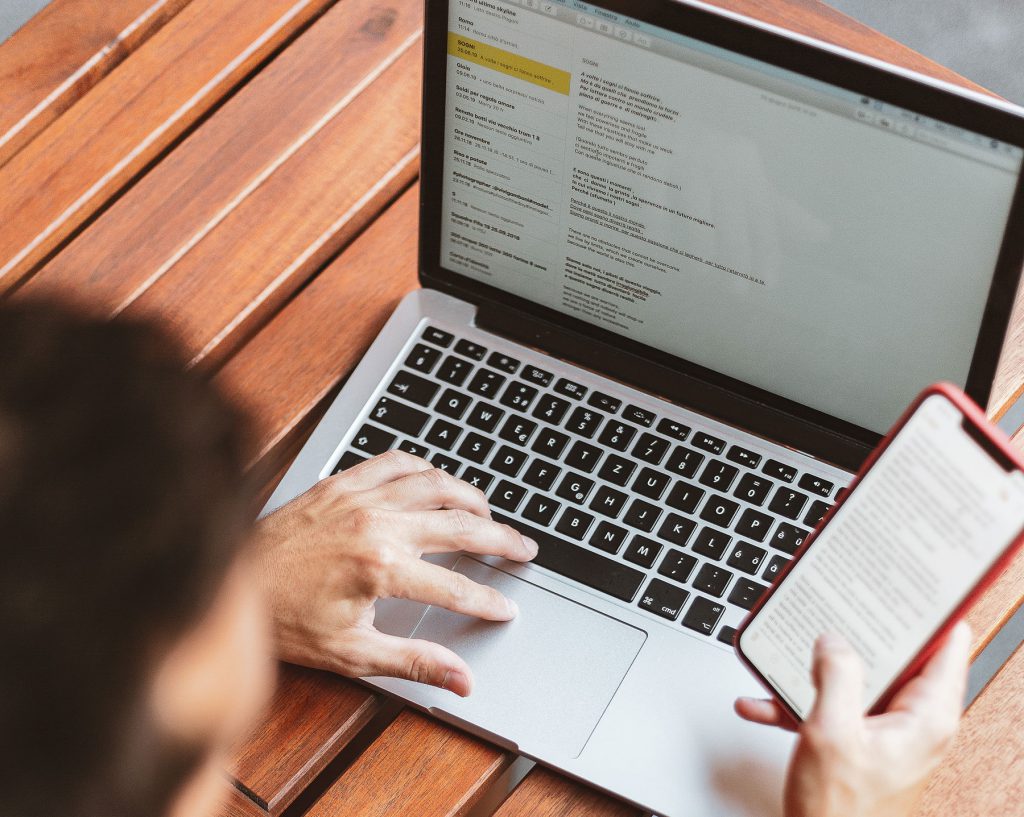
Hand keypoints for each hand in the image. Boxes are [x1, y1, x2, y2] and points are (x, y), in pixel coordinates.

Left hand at [253, 451, 537, 695]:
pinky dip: (423, 467)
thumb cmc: (284, 621)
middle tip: (524, 548)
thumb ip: (415, 661)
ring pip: (436, 483)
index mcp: (381, 568)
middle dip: (501, 538)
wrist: (231, 583)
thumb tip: (460, 680)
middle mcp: (377, 525)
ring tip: (489, 511)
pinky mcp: (341, 483)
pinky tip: (434, 479)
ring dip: (470, 495)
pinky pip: (395, 461)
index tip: (506, 607)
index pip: (456, 585)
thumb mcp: (352, 653)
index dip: (487, 599)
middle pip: (460, 524)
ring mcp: (359, 498)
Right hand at [735, 623, 970, 816]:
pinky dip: (797, 702)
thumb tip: (834, 640)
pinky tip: (763, 700)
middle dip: (862, 630)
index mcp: (926, 717)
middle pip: (896, 656)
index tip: (916, 582)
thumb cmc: (839, 814)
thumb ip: (835, 676)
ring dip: (817, 667)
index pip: (948, 646)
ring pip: (856, 679)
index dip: (934, 610)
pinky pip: (830, 708)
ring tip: (788, 652)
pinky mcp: (858, 743)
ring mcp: (884, 733)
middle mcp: (912, 723)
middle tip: (842, 600)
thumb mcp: (831, 733)